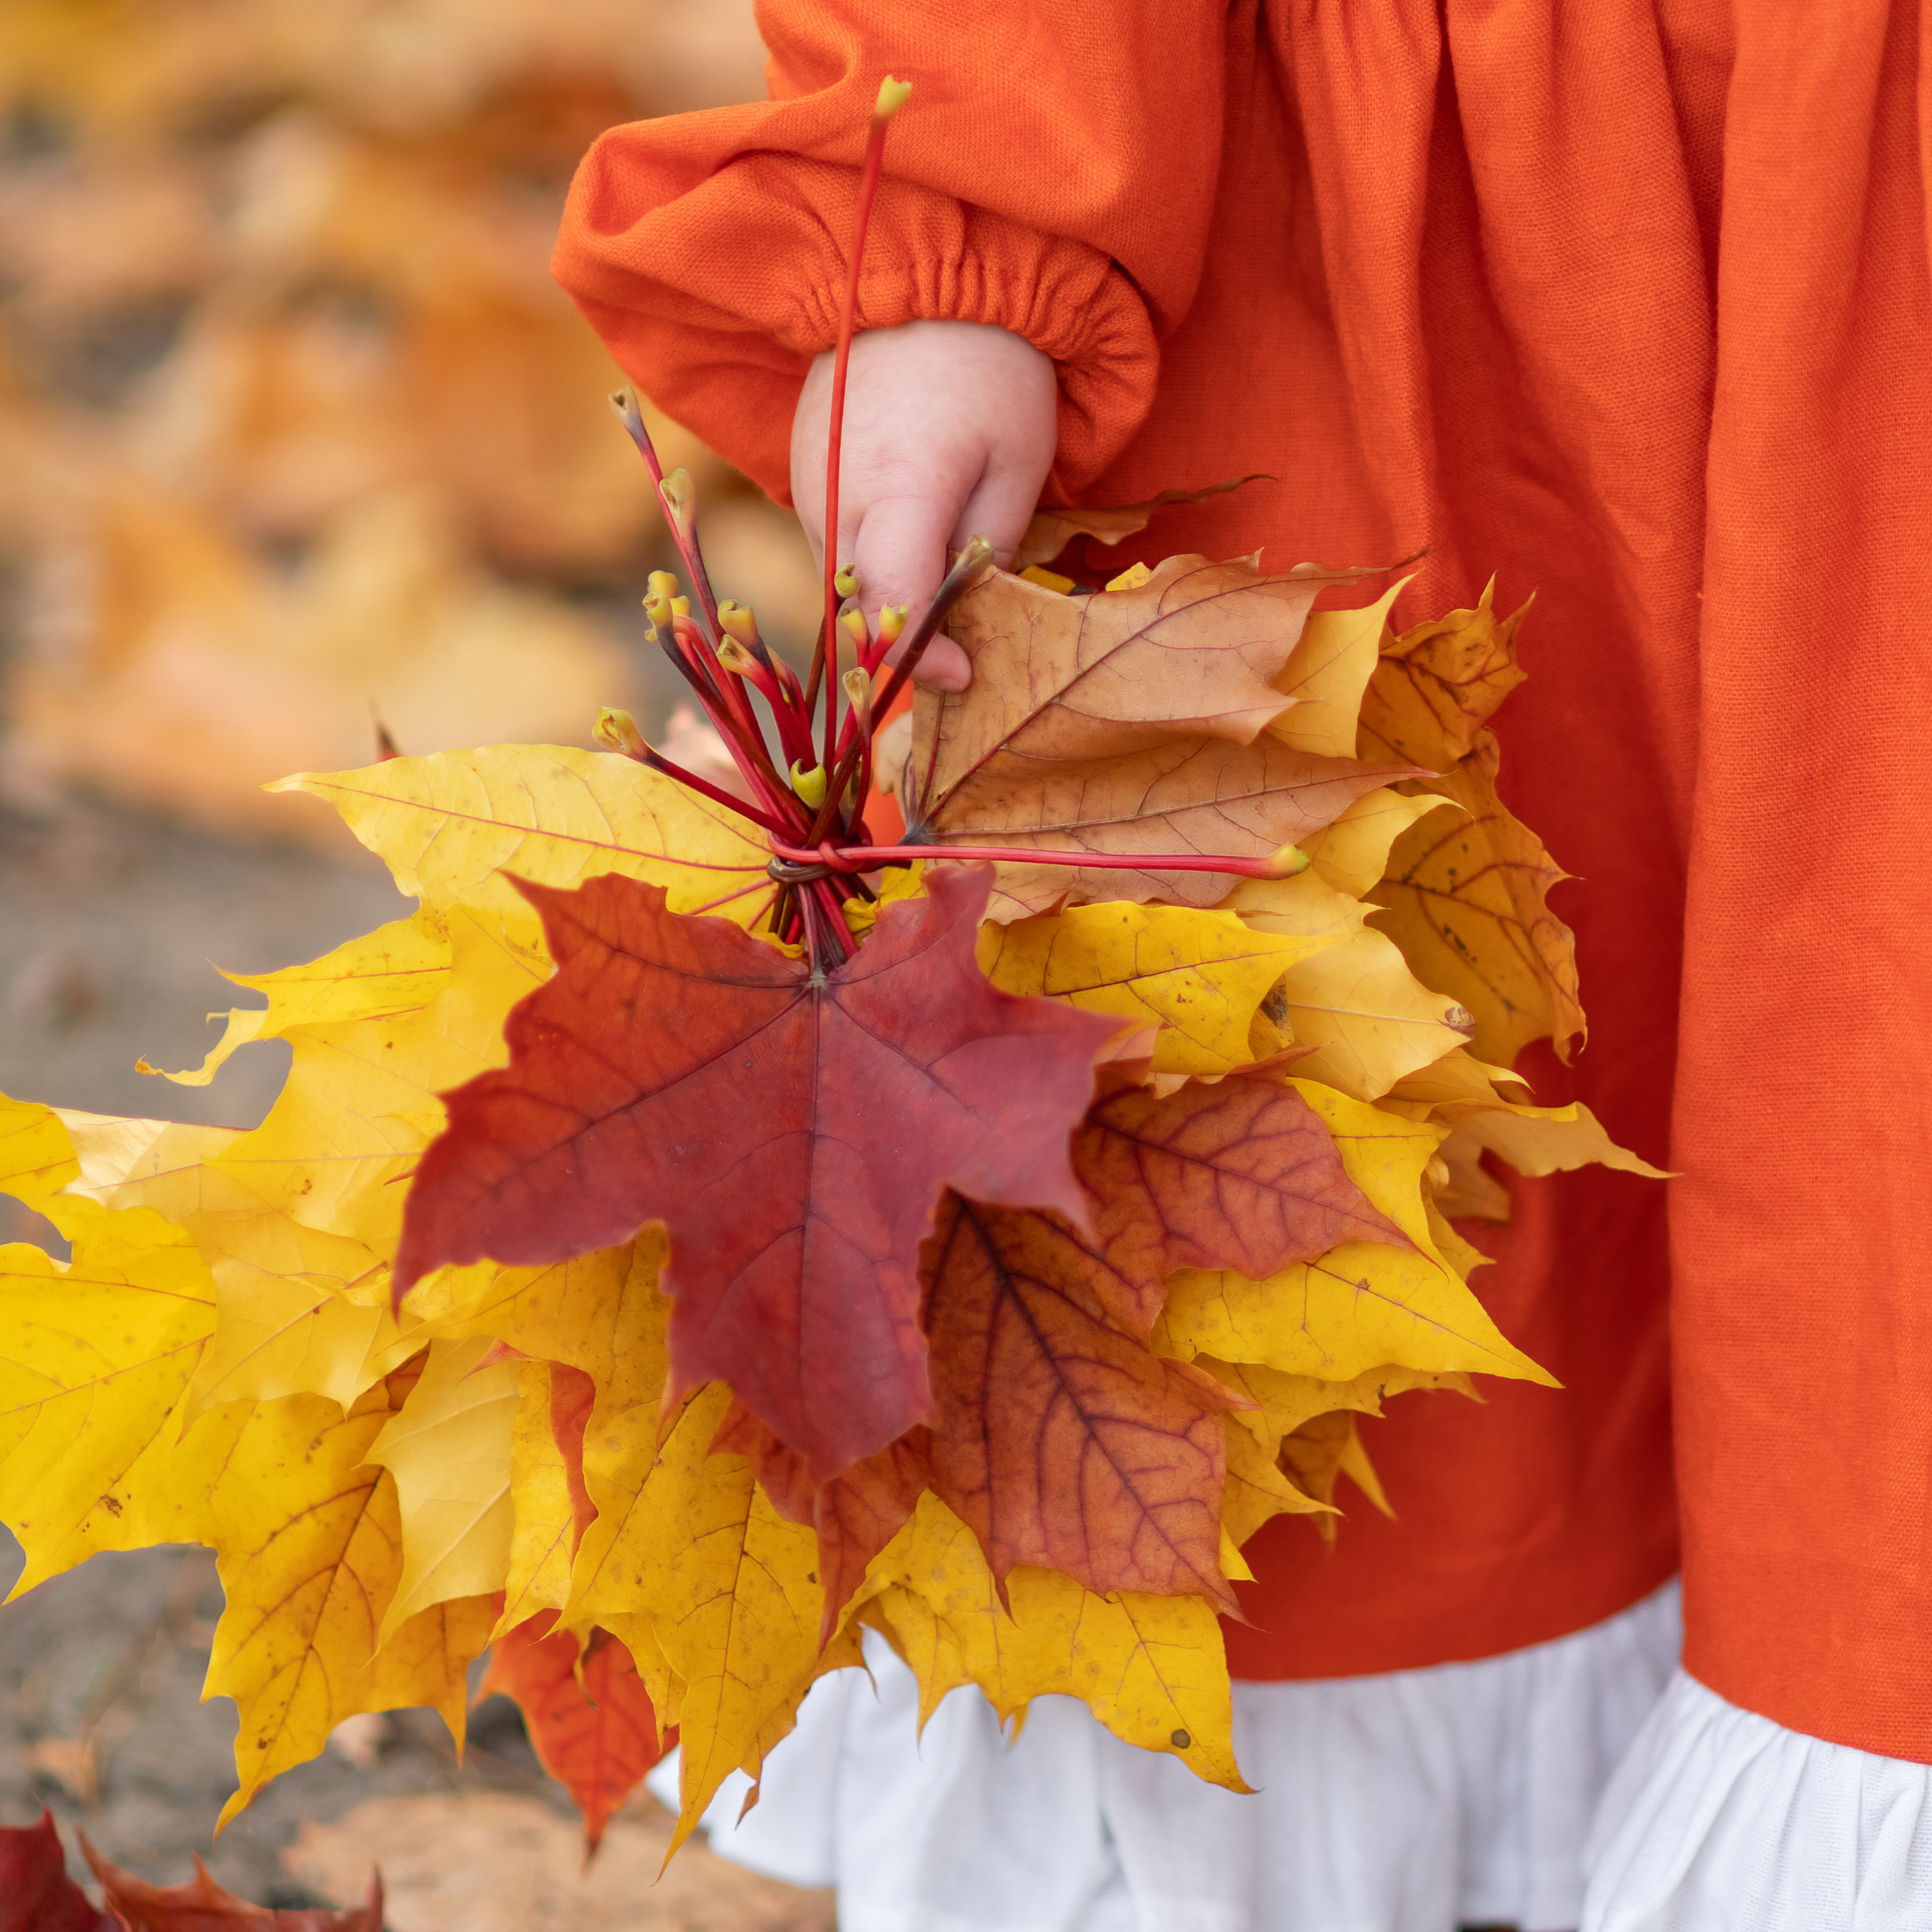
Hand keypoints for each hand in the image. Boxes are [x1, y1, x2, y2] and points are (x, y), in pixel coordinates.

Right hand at [790, 319, 1056, 690]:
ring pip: (839, 583)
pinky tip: (906, 554)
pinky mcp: (800, 473)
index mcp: (896, 491)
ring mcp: (807, 485)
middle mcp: (834, 497)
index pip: (890, 606)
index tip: (965, 673)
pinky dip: (865, 567)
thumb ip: (988, 553)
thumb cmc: (992, 374)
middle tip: (955, 655)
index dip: (923, 656)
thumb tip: (964, 620)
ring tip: (933, 605)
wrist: (924, 282)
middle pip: (856, 608)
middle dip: (901, 644)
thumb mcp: (1018, 468)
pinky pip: (830, 547)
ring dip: (880, 606)